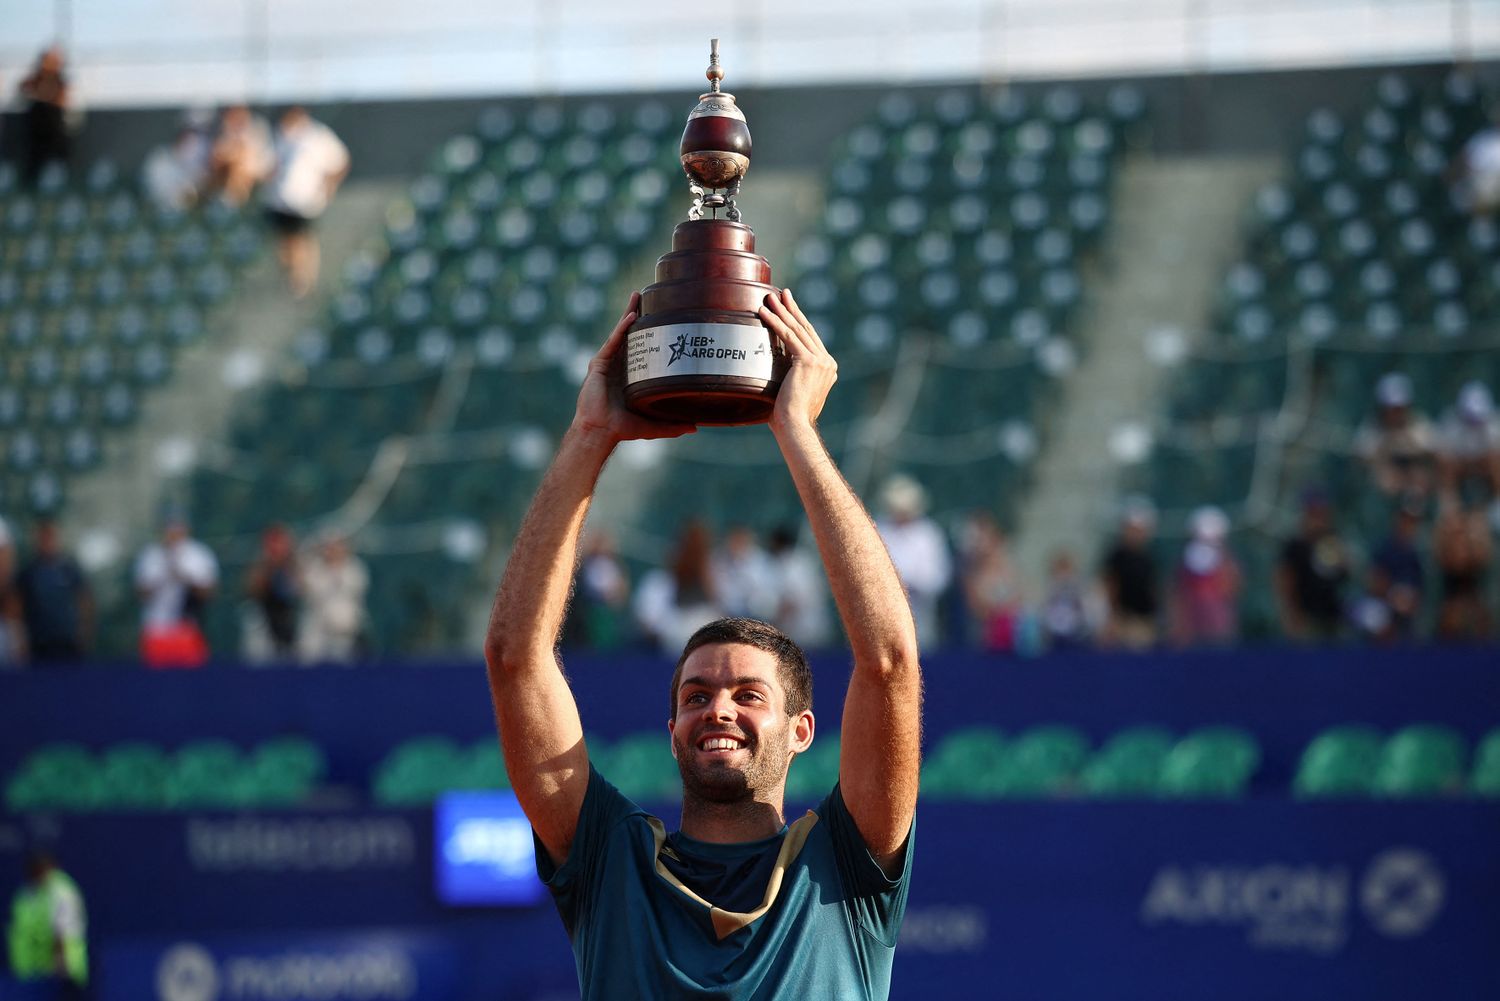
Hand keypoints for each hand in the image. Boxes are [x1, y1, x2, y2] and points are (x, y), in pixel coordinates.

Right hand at [572, 292, 696, 445]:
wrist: (601, 431)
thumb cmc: (623, 428)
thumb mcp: (653, 424)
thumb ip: (673, 424)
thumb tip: (696, 427)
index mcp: (633, 373)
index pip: (645, 346)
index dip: (652, 331)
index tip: (665, 315)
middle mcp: (620, 364)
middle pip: (631, 333)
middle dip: (639, 314)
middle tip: (650, 296)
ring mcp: (609, 362)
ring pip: (621, 332)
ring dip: (629, 313)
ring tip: (638, 295)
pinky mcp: (599, 364)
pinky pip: (612, 342)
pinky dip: (621, 329)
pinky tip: (631, 317)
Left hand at [759, 288, 836, 433]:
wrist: (795, 425)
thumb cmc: (788, 416)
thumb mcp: (793, 390)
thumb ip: (791, 377)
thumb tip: (774, 371)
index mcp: (827, 368)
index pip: (810, 338)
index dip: (799, 321)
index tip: (789, 307)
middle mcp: (828, 362)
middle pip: (806, 329)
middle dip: (792, 309)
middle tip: (782, 293)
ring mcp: (821, 361)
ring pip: (797, 329)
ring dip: (782, 311)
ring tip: (770, 297)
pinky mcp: (808, 361)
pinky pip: (788, 336)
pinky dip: (775, 322)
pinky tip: (764, 312)